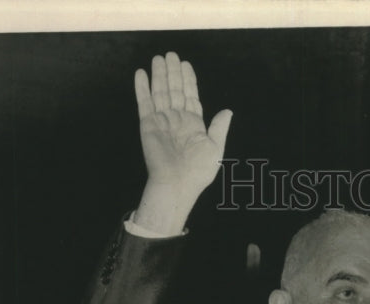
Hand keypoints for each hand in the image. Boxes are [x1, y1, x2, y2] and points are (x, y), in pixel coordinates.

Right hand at [134, 52, 231, 232]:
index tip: (185, 64)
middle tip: (171, 54)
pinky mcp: (148, 124)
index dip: (188, 80)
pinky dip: (142, 88)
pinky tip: (142, 73)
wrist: (177, 183)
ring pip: (160, 92)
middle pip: (175, 90)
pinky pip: (144, 102)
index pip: (191, 96)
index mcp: (194, 124)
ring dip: (159, 75)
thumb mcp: (216, 148)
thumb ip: (219, 127)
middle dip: (173, 72)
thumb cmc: (198, 171)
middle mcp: (177, 120)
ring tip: (158, 58)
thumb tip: (228, 110)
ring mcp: (162, 121)